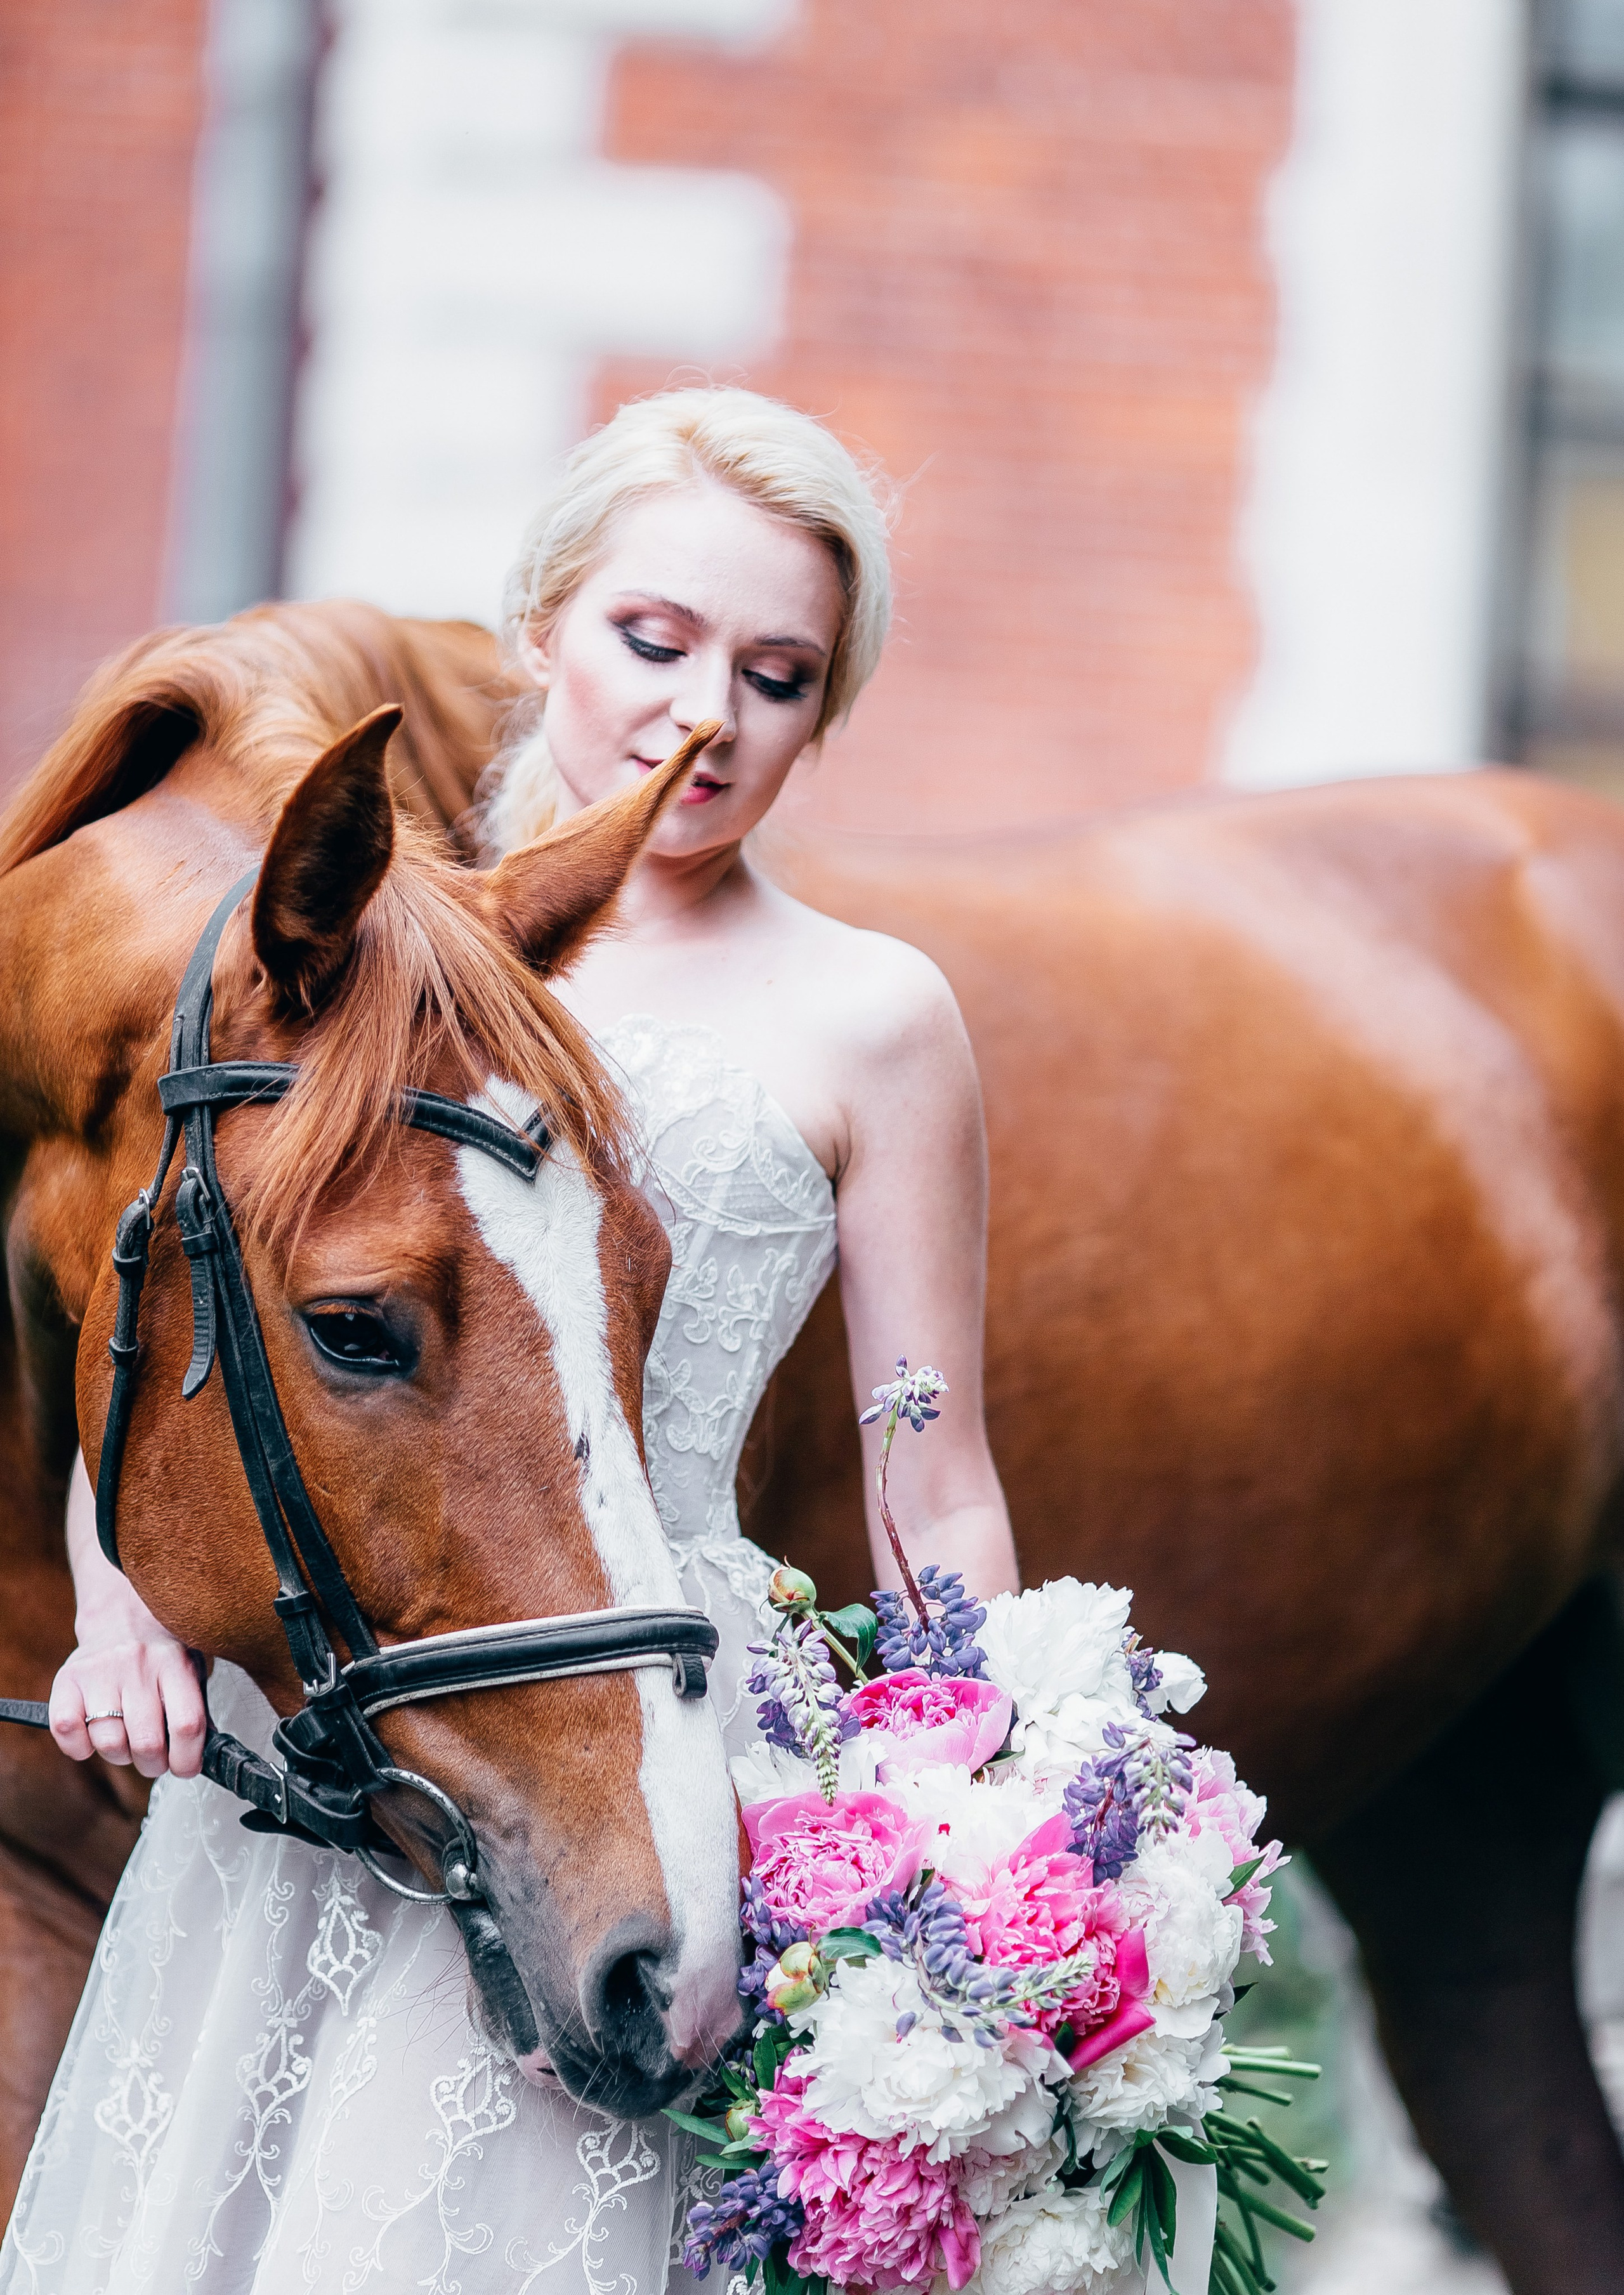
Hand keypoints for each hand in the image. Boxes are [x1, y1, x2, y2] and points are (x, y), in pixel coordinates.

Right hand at [49, 1602, 206, 1780]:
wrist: (121, 1615)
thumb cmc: (160, 1651)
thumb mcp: (192, 1668)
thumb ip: (198, 1707)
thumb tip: (208, 1753)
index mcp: (176, 1662)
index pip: (187, 1724)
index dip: (187, 1759)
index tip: (185, 1768)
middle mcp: (138, 1663)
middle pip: (147, 1741)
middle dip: (153, 1765)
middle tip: (154, 1759)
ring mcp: (101, 1670)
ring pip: (109, 1743)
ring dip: (119, 1756)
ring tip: (126, 1741)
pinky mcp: (68, 1678)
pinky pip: (68, 1730)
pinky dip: (79, 1747)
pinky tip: (92, 1736)